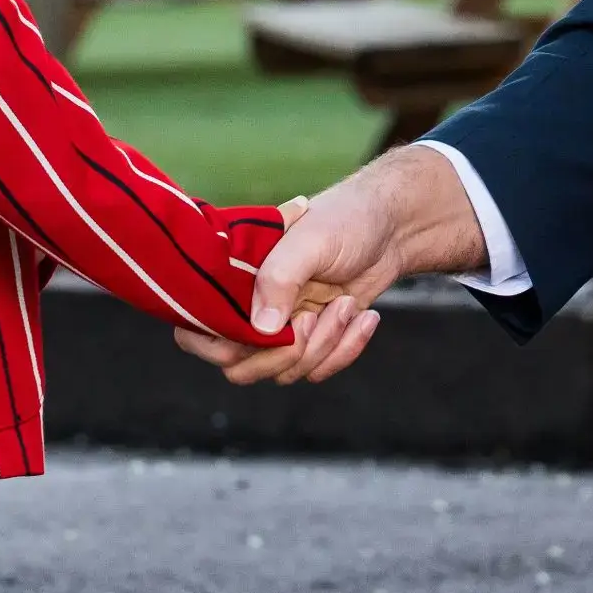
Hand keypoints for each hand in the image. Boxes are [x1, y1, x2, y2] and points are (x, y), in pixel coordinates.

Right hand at [174, 145, 488, 385]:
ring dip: (323, 344)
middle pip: (242, 366)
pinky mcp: (315, 339)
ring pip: (285, 372)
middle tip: (312, 318)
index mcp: (235, 279)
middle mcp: (252, 308)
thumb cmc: (345, 220)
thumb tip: (260, 329)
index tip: (262, 332)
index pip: (198, 330)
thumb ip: (279, 280)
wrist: (394, 228)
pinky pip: (318, 370)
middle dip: (284, 352)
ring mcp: (284, 328)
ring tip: (347, 304)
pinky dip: (346, 349)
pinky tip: (365, 316)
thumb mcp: (309, 241)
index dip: (219, 344)